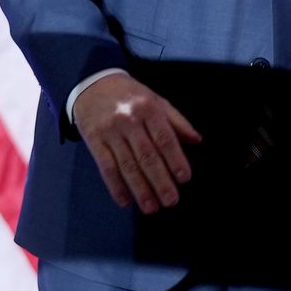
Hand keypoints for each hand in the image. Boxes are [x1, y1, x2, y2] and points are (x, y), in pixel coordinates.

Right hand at [70, 72, 201, 213]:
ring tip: (151, 207)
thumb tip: (197, 140)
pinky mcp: (94, 141)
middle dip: (160, 181)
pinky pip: (106, 167)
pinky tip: (125, 201)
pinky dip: (116, 187)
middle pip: (147, 156)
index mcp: (148, 109)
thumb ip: (177, 121)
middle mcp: (129, 120)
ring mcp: (110, 132)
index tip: (184, 178)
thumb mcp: (156, 100)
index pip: (165, 138)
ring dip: (140, 189)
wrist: (93, 83)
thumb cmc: (131, 95)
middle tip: (171, 201)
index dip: (175, 159)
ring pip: (127, 165)